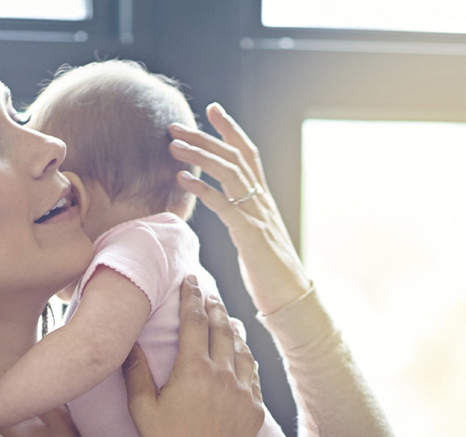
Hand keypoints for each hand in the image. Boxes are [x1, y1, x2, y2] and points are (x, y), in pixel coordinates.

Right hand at [124, 277, 263, 436]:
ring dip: (233, 331)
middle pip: (221, 329)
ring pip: (241, 349)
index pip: (193, 321)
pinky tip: (241, 355)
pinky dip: (246, 359)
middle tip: (209, 295)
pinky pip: (253, 375)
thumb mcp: (142, 409)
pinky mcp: (255, 408)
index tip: (190, 281)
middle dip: (214, 307)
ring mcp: (243, 390)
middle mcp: (222, 373)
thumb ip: (136, 372)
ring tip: (227, 321)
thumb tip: (129, 345)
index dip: (191, 297)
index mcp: (192, 369)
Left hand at [169, 103, 310, 315]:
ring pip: (229, 172)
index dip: (231, 130)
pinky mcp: (250, 234)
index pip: (248, 154)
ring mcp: (258, 215)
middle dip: (204, 137)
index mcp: (263, 200)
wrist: (291, 298)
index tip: (213, 109)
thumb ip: (242, 221)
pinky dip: (202, 188)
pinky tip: (182, 179)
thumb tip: (228, 213)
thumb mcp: (255, 240)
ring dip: (199, 155)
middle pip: (234, 156)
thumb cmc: (270, 275)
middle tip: (176, 125)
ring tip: (173, 146)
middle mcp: (262, 201)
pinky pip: (224, 204)